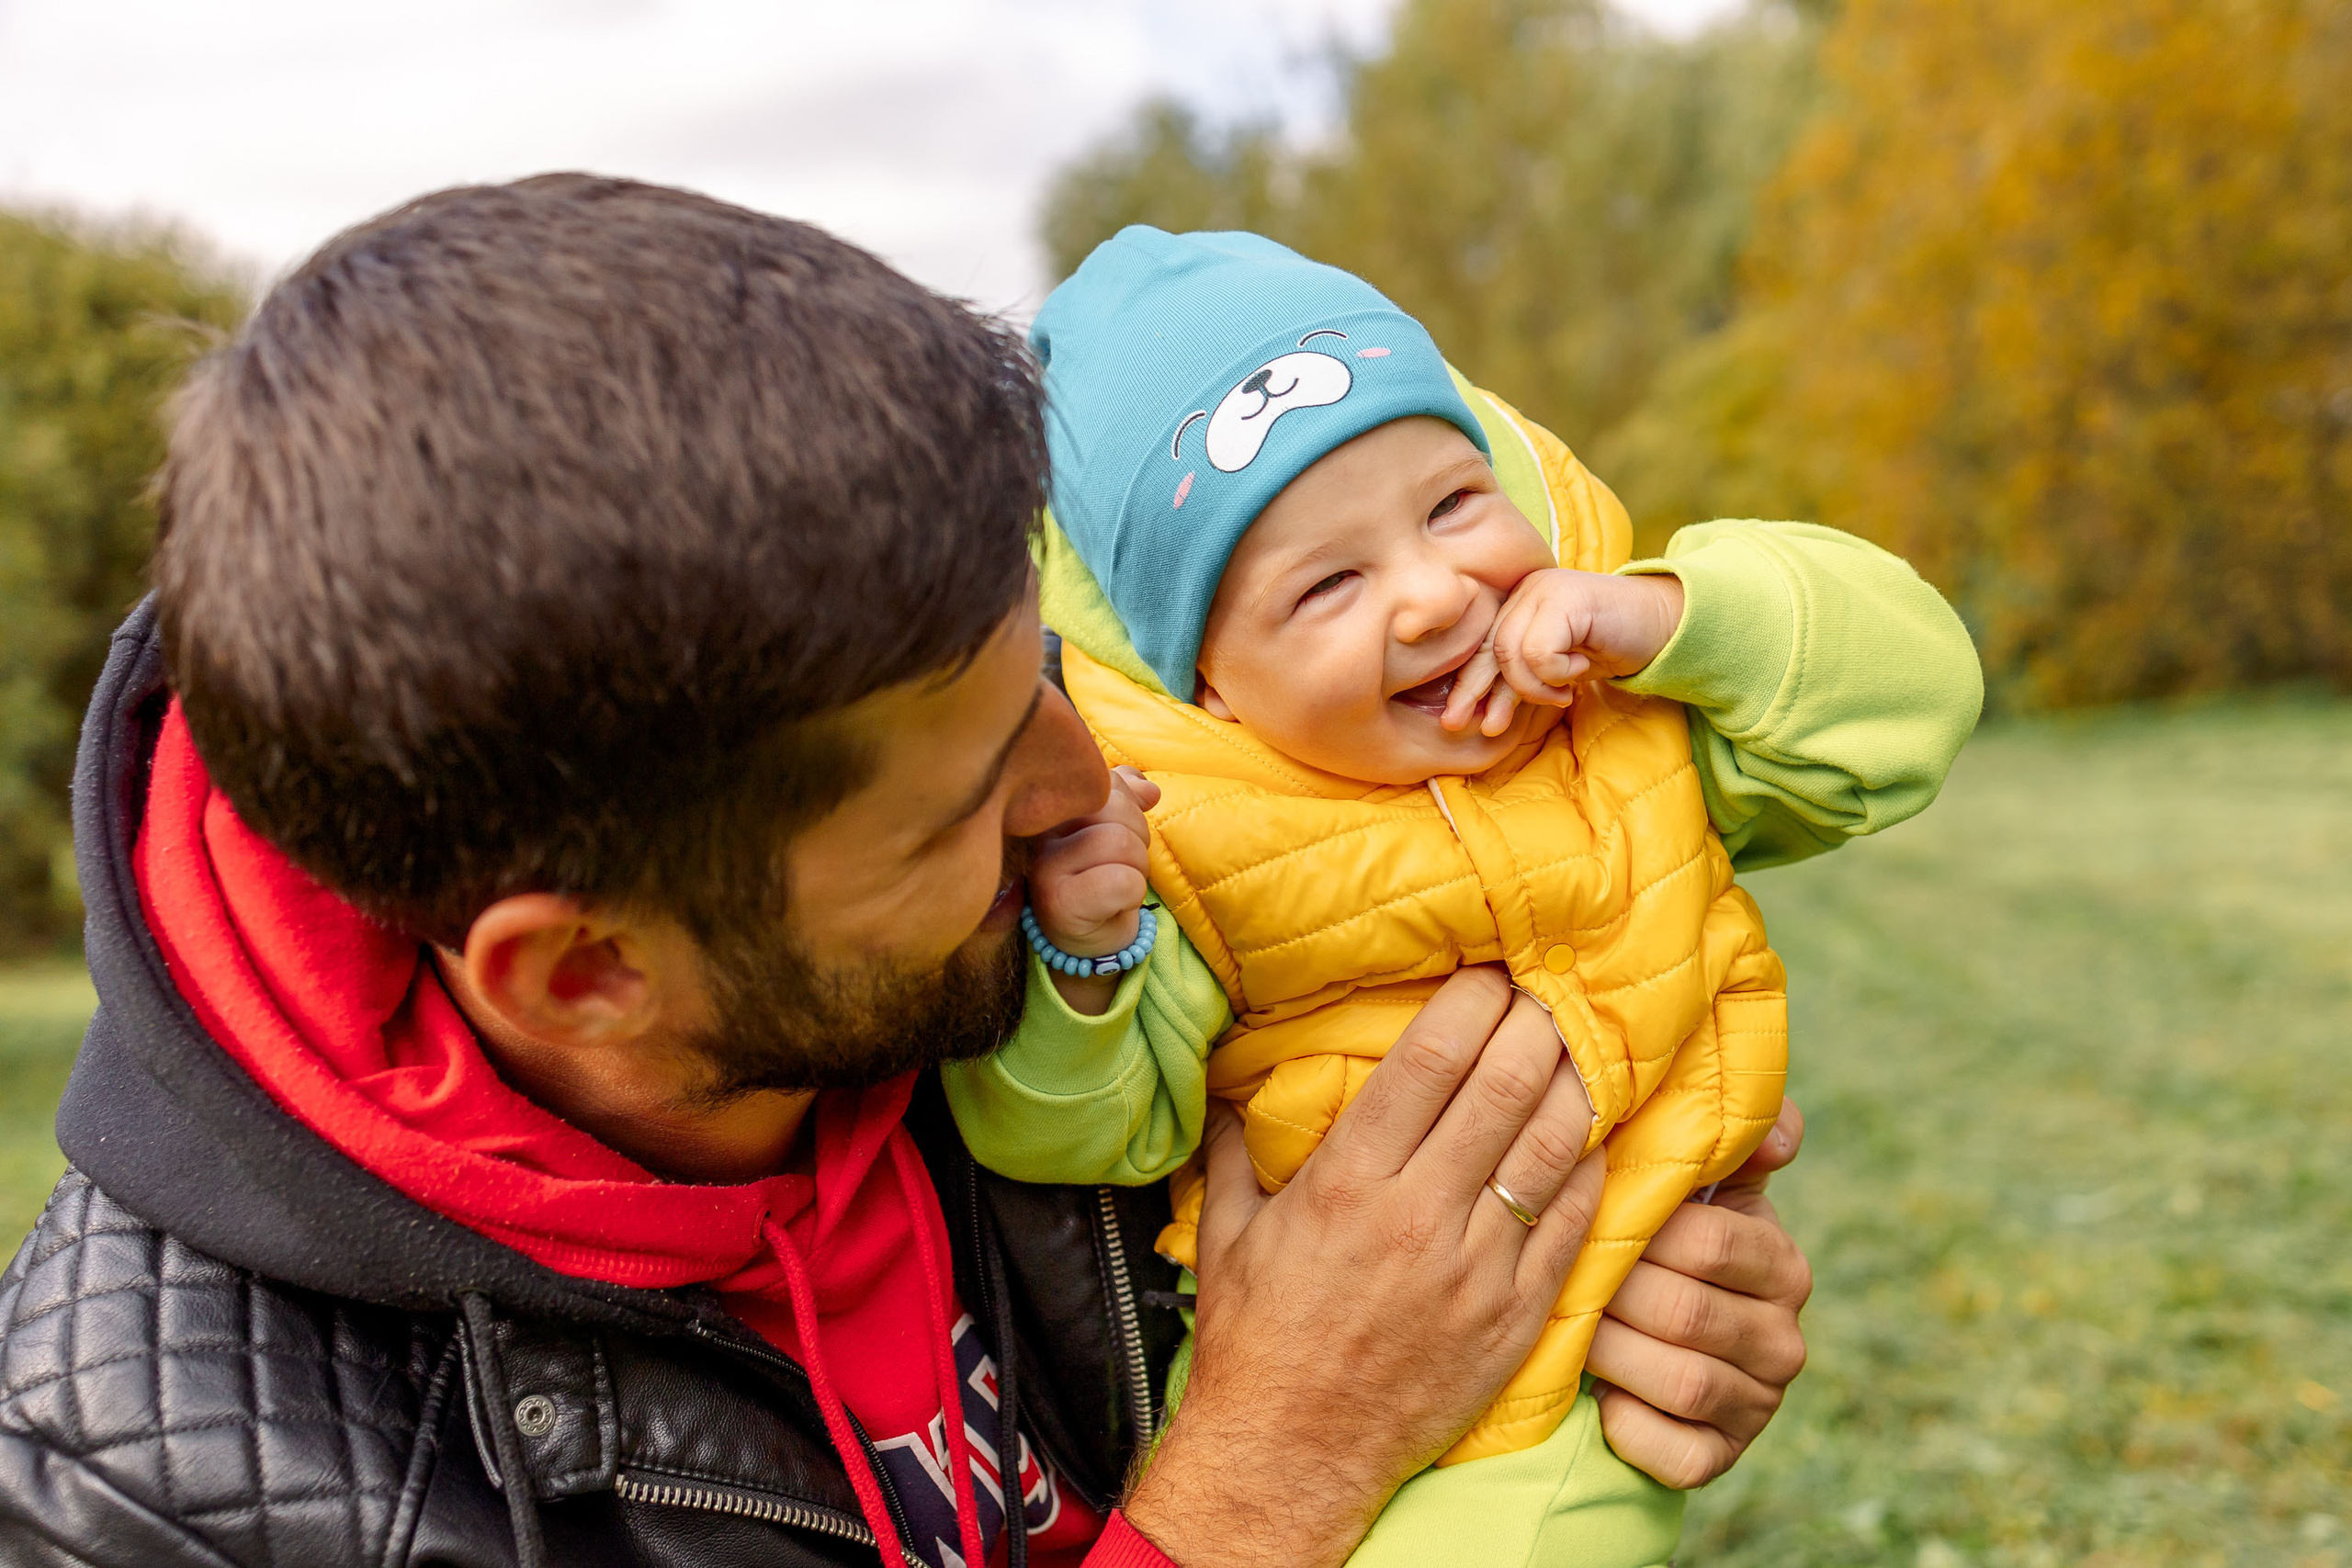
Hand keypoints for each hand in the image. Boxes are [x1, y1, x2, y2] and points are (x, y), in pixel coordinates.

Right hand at [1027, 765, 1159, 1014]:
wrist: (1089, 937)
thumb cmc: (1102, 876)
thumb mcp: (1114, 828)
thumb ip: (1125, 797)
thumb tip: (1148, 789)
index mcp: (1052, 810)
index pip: (1104, 782)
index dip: (1128, 805)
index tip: (1120, 830)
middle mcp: (1040, 835)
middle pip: (1114, 809)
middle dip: (1138, 837)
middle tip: (1124, 863)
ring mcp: (1044, 869)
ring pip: (1120, 843)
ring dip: (1137, 867)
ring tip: (1121, 882)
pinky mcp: (1059, 903)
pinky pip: (1122, 882)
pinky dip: (1133, 893)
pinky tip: (1116, 903)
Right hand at [1122, 968, 1605, 1567]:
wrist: (1291, 1454)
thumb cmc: (1255, 1339)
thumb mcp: (1228, 1232)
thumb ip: (1236, 1145)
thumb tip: (1234, 1079)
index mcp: (1346, 1182)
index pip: (1431, 1060)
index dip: (1471, 1002)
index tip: (1488, 974)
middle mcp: (1417, 1216)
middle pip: (1504, 1086)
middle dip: (1535, 1025)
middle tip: (1547, 993)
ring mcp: (1476, 1270)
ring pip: (1552, 1148)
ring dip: (1575, 1085)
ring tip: (1582, 1047)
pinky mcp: (1515, 1318)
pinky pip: (1574, 1226)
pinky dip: (1590, 1172)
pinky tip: (1593, 1139)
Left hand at [1441, 569, 1686, 736]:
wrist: (1663, 625)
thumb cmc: (1609, 646)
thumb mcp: (1555, 668)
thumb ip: (1520, 680)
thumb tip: (1478, 717)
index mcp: (1518, 602)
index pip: (1482, 646)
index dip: (1470, 684)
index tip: (1458, 720)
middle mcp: (1526, 589)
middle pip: (1491, 649)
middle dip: (1486, 692)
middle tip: (1486, 726)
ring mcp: (1545, 589)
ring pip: (1514, 654)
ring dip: (1537, 686)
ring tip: (1563, 692)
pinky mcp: (1565, 598)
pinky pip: (1541, 652)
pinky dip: (1559, 672)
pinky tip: (1581, 669)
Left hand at [1586, 1096, 1811, 1487]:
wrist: (1637, 1342)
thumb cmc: (1654, 1243)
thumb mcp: (1691, 1186)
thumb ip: (1727, 1140)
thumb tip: (1780, 1132)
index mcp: (1783, 1265)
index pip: (1711, 1242)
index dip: (1637, 1234)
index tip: (1587, 1222)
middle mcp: (1785, 1340)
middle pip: (1687, 1313)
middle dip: (1611, 1295)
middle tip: (1560, 1278)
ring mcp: (1758, 1406)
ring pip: (1682, 1381)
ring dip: (1612, 1355)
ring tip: (1570, 1329)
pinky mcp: (1720, 1460)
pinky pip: (1676, 1454)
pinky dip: (1629, 1428)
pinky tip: (1597, 1399)